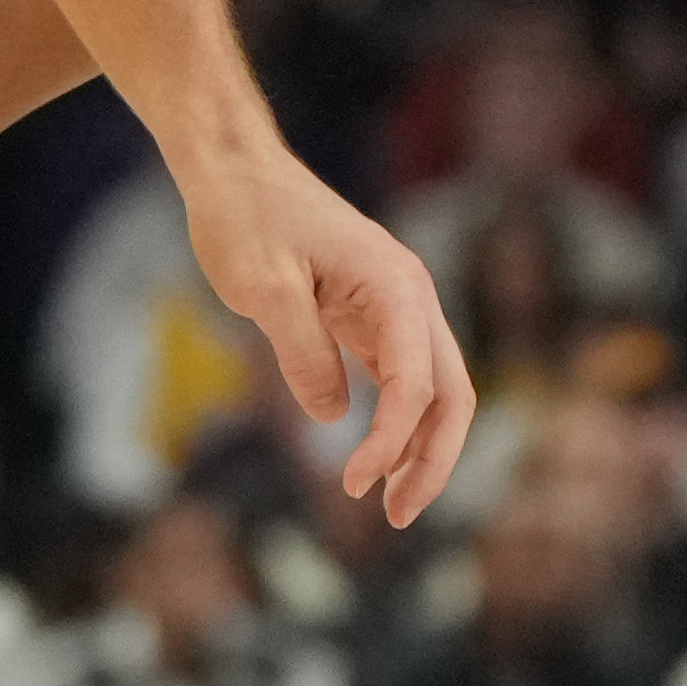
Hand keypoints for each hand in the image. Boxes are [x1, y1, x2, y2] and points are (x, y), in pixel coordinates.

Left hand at [178, 145, 473, 525]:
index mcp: (395, 286)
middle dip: (432, 460)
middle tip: (396, 517)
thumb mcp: (263, 288)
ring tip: (388, 503)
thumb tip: (334, 415)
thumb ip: (302, 353)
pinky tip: (376, 459)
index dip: (391, 442)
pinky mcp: (372, 314)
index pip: (416, 384)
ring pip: (434, 390)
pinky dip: (397, 423)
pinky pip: (403, 378)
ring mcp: (396, 305)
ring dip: (419, 448)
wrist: (235, 169)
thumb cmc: (246, 217)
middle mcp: (411, 296)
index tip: (352, 485)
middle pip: (452, 393)